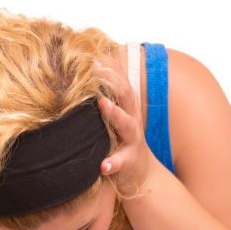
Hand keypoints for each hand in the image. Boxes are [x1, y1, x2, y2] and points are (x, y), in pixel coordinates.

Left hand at [93, 58, 154, 195]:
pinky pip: (121, 162)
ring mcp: (132, 141)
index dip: (111, 69)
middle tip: (96, 70)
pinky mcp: (129, 162)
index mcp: (128, 108)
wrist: (141, 173)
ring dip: (115, 113)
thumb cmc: (122, 140)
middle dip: (113, 82)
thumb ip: (107, 98)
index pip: (121, 83)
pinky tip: (103, 165)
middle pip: (127, 97)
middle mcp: (133, 121)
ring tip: (103, 104)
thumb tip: (89, 71)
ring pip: (126, 125)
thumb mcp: (117, 116)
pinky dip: (112, 162)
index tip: (95, 56)